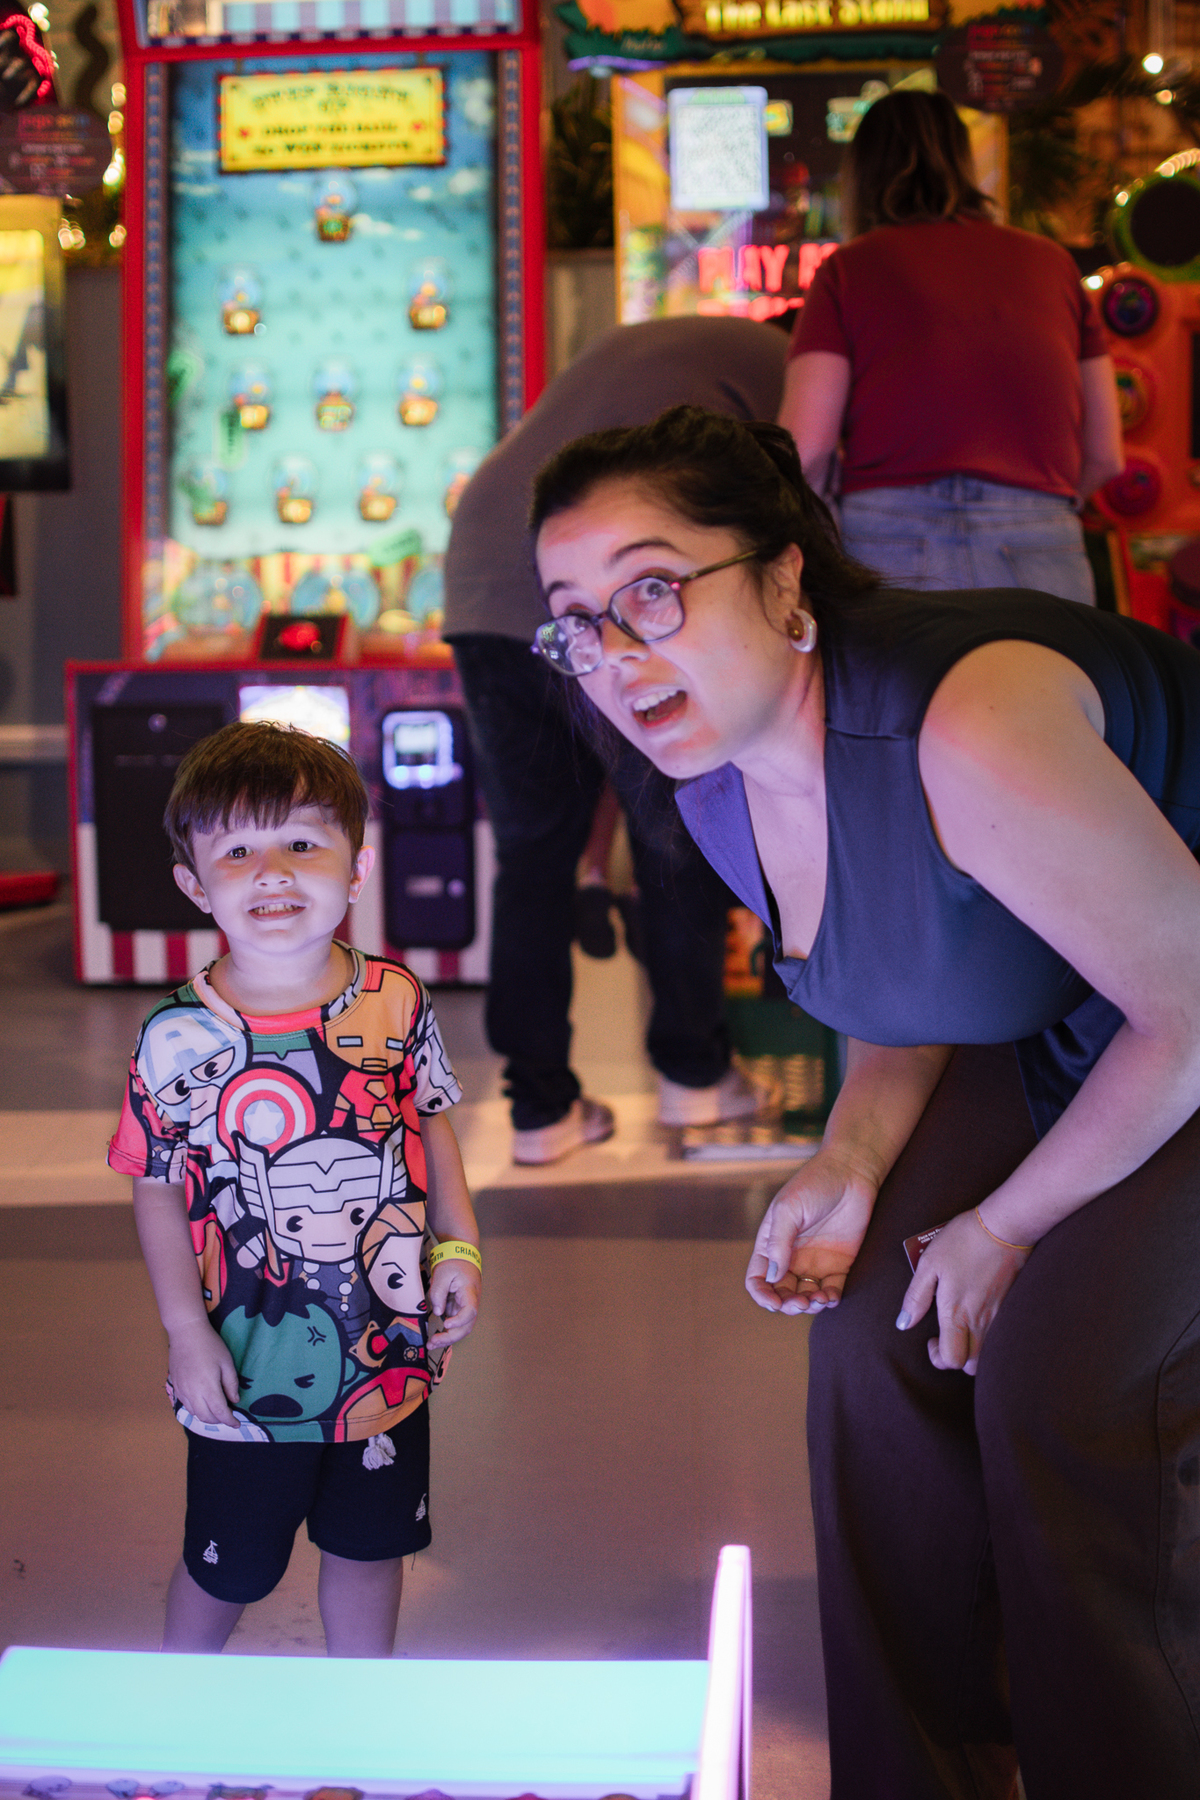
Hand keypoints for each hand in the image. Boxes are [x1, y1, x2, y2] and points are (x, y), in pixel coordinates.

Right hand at [167, 1318, 240, 1426]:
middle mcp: (192, 1393)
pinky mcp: (175, 1386)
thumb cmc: (210, 1345)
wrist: (186, 1333)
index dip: (230, 1421)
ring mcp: (181, 1391)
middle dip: (218, 1421)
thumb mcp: (227, 1363)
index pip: (220, 1413)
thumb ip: (231, 1384)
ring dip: (206, 1416)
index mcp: (207, 1388)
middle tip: (228, 1416)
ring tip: (216, 1411)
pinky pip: (185, 1405)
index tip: (237, 1424)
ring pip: (194, 1413)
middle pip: (205, 1417)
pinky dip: (195, 1409)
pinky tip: (202, 1403)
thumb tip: (234, 1400)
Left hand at [428, 1261, 480, 1347]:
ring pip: (462, 1329)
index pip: (470, 1311)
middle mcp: (471, 1303)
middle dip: (451, 1337)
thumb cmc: (453, 1263)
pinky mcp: (459, 1310)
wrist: (461, 1257)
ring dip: (448, 1338)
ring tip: (431, 1344)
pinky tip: (435, 1339)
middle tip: (433, 1341)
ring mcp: (466, 1308)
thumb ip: (438, 1292)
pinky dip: (446, 1333)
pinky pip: (456, 1326)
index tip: (446, 1323)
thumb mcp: (442, 1273)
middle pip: (467, 1326)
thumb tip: (438, 1312)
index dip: (459, 1320)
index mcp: (469, 1292)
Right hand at [746, 1151, 876, 1314]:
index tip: (774, 1302)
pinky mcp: (839, 1263)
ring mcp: (815, 1261)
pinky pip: (832, 1290)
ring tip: (819, 1300)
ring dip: (809, 1306)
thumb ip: (779, 1243)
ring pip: (806, 1296)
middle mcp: (791, 1256)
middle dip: (788, 1305)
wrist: (852, 1171)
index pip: (758, 1278)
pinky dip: (830, 1300)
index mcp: (772, 1243)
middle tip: (800, 1303)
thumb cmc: (815, 1183)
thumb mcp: (789, 1209)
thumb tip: (772, 1276)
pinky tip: (832, 1297)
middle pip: (782, 1292)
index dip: (762, 1294)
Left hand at [896, 1209, 1028, 1374]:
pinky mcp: (1014, 1307)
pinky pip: (1003, 1335)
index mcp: (958, 1314)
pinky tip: (982, 1316)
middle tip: (948, 1337)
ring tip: (965, 1328)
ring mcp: (1001, 1317)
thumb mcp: (929, 1263)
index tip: (932, 1339)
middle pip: (973, 1365)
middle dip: (958, 1359)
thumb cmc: (963, 1241)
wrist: (1004, 1227)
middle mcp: (982, 1322)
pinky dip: (991, 1337)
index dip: (938, 1358)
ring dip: (975, 1350)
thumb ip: (916, 1297)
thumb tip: (904, 1323)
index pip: (951, 1360)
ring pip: (990, 1353)